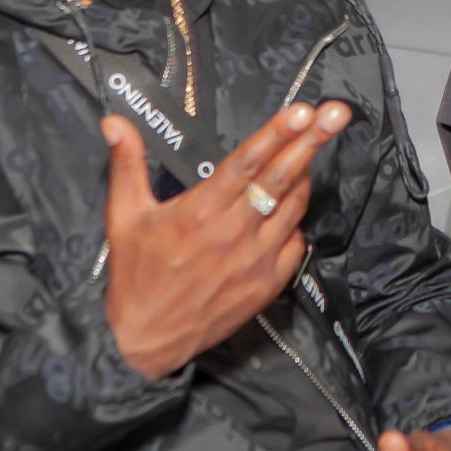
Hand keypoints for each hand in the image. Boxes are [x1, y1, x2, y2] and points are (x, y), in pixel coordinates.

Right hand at [101, 100, 352, 378]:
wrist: (147, 339)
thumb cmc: (136, 274)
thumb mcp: (124, 216)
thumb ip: (126, 164)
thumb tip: (114, 122)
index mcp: (198, 213)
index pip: (246, 163)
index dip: (276, 134)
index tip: (302, 111)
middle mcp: (232, 234)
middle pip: (280, 178)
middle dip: (311, 142)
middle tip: (336, 114)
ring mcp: (255, 261)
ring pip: (293, 207)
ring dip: (305, 176)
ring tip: (310, 150)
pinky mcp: (268, 284)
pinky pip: (295, 242)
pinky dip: (296, 220)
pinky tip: (290, 207)